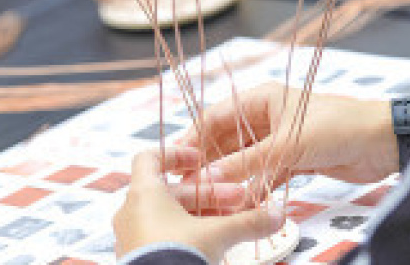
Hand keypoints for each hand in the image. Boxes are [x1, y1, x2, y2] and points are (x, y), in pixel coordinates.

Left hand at [114, 148, 283, 263]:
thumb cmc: (177, 255)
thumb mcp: (218, 234)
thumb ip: (248, 222)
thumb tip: (277, 215)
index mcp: (143, 193)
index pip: (149, 157)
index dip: (175, 154)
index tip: (199, 160)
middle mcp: (132, 211)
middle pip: (171, 191)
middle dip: (207, 194)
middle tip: (237, 200)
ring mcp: (132, 237)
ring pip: (168, 216)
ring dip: (200, 215)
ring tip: (230, 224)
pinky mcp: (138, 257)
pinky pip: (162, 237)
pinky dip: (186, 235)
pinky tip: (212, 245)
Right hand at [183, 84, 404, 190]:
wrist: (385, 142)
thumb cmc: (338, 127)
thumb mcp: (286, 145)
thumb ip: (246, 163)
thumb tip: (208, 178)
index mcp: (262, 98)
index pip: (216, 116)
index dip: (194, 138)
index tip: (178, 162)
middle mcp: (266, 116)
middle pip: (227, 139)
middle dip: (210, 161)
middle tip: (190, 185)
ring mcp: (279, 139)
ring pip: (244, 159)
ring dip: (231, 177)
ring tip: (212, 198)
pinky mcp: (294, 159)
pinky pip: (264, 174)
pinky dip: (254, 187)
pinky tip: (242, 203)